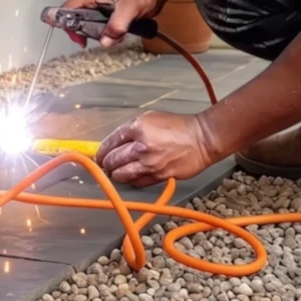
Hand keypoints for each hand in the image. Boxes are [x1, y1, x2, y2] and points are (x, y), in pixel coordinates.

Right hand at [54, 0, 167, 46]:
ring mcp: (97, 3)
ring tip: (109, 36)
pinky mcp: (105, 9)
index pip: (66, 10)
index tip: (79, 38)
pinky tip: (113, 33)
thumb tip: (105, 41)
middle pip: (74, 18)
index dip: (67, 25)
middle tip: (97, 40)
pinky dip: (102, 31)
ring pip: (85, 22)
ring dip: (94, 33)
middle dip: (83, 32)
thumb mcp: (129, 10)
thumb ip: (116, 25)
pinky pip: (96, 22)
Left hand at [95, 111, 214, 186]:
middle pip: (112, 160)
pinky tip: (132, 176)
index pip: (110, 142)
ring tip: (117, 172)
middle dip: (107, 164)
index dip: (102, 150)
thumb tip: (116, 142)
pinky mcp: (158, 176)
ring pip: (121, 175)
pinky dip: (131, 180)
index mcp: (137, 128)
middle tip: (107, 165)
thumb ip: (132, 129)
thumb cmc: (178, 126)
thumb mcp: (151, 118)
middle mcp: (141, 146)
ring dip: (116, 174)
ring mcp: (149, 163)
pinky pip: (137, 182)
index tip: (99, 155)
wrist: (202, 139)